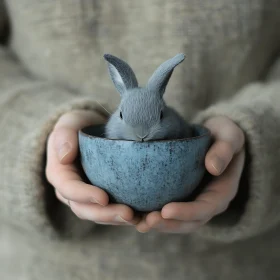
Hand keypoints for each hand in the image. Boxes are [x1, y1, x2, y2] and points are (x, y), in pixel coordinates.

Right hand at [46, 110, 139, 225]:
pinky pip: (112, 211)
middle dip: (105, 215)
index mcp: (60, 174)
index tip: (104, 198)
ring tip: (139, 219)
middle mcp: (72, 191)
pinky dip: (128, 216)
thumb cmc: (80, 126)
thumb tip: (64, 157)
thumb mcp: (69, 123)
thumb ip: (64, 135)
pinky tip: (144, 216)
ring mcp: (87, 197)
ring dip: (118, 220)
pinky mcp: (104, 198)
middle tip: (128, 215)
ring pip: (100, 215)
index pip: (68, 189)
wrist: (93, 132)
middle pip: (84, 209)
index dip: (84, 196)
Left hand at [136, 116, 244, 232]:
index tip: (166, 210)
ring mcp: (192, 201)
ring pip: (175, 221)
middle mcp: (207, 202)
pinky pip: (166, 210)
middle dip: (167, 224)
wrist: (215, 137)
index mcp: (221, 192)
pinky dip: (150, 214)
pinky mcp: (180, 197)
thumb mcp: (229, 136)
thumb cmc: (223, 135)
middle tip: (146, 222)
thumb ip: (225, 149)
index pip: (205, 208)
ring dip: (156, 224)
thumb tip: (213, 168)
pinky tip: (134, 213)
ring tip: (136, 221)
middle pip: (188, 222)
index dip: (186, 213)